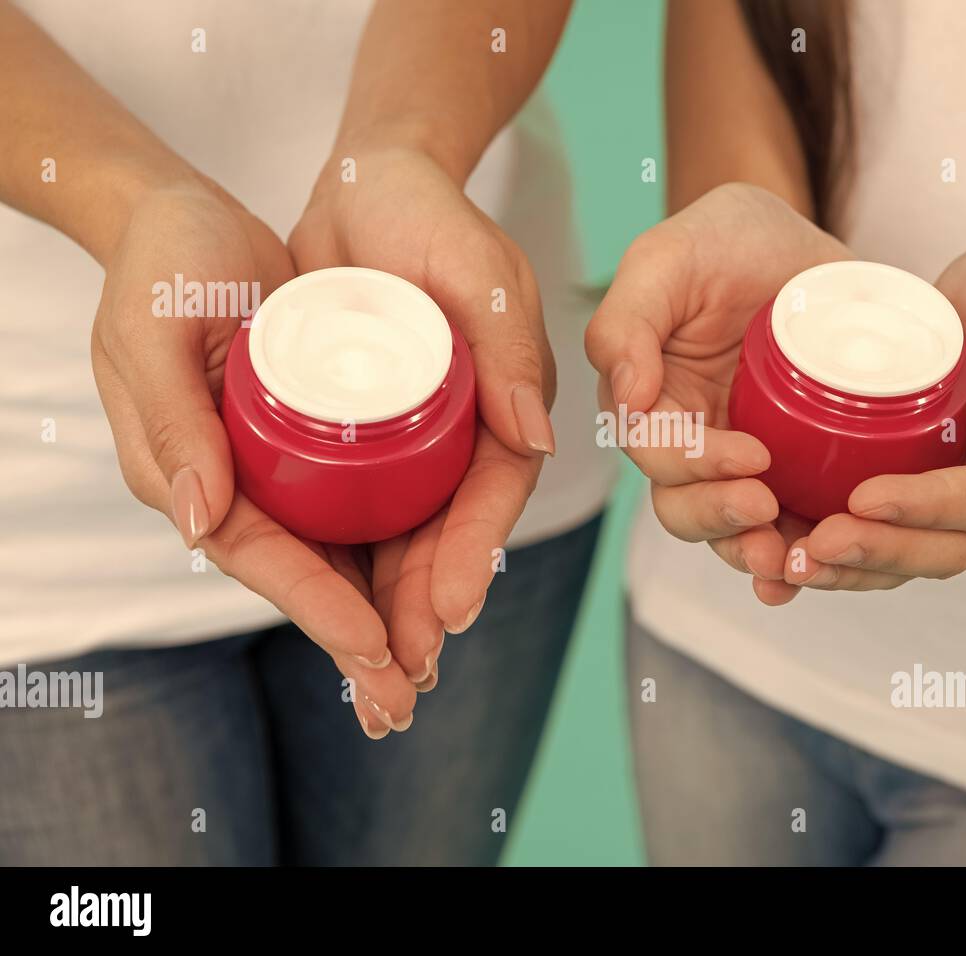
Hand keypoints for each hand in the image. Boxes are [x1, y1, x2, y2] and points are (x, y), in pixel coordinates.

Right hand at [91, 178, 417, 737]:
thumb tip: (199, 525)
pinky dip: (390, 552)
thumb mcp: (153, 333)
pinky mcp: (313, 443)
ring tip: (427, 670)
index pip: (264, 557)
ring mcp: (279, 467)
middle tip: (404, 701)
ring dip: (382, 613)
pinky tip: (429, 590)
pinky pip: (356, 507)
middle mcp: (236, 484)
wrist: (184, 219)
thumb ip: (171, 425)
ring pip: (338, 554)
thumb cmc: (161, 267)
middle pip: (306, 575)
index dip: (318, 606)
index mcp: (192, 474)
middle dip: (354, 641)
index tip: (374, 647)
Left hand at [289, 134, 555, 683]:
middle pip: (452, 533)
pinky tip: (328, 610)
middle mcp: (472, 431)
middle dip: (430, 606)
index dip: (474, 554)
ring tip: (370, 675)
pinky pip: (363, 508)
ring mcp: (422, 440)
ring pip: (408, 536)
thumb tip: (540, 435)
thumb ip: (510, 343)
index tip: (447, 611)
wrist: (363, 184)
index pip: (495, 494)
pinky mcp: (375, 437)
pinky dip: (349, 563)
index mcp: (510, 404)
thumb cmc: (429, 213)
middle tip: (403, 672)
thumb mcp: (478, 267)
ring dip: (391, 607)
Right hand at [585, 183, 851, 604]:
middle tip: (768, 514)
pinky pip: (789, 524)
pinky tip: (814, 570)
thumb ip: (629, 320)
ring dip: (754, 553)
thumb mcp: (669, 257)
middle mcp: (689, 438)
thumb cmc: (727, 237)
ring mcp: (742, 458)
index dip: (696, 466)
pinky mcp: (795, 466)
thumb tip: (627, 400)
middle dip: (722, 520)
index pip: (656, 452)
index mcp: (649, 397)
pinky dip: (797, 554)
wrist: (805, 241)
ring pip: (732, 528)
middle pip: (685, 505)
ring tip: (788, 562)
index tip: (752, 458)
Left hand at [786, 243, 965, 592]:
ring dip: (855, 571)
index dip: (925, 506)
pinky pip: (891, 552)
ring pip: (916, 562)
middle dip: (881, 550)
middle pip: (949, 549)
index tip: (863, 497)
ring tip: (796, 565)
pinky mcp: (931, 518)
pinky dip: (846, 565)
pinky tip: (795, 563)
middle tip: (818, 543)